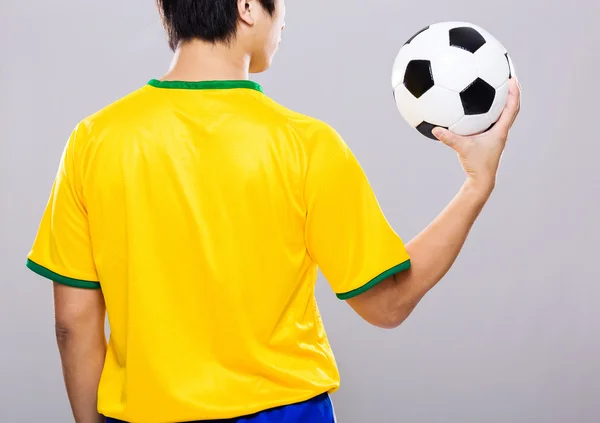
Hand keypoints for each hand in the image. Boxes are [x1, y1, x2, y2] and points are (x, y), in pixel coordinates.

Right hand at [432, 78, 520, 192]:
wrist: (482, 180)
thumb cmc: (476, 165)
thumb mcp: (461, 149)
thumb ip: (449, 138)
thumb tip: (435, 129)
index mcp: (500, 131)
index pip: (512, 108)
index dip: (514, 92)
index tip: (512, 78)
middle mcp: (501, 131)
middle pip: (512, 108)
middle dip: (512, 93)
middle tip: (507, 77)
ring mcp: (496, 136)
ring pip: (504, 115)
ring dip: (503, 101)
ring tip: (496, 88)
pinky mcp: (490, 140)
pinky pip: (492, 121)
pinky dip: (489, 112)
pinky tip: (477, 108)